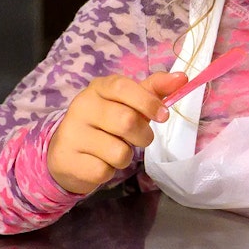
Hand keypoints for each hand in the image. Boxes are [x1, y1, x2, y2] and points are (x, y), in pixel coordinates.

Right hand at [47, 72, 185, 193]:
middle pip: (126, 121)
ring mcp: (72, 134)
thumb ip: (153, 90)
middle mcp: (81, 107)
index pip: (123, 87)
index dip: (147, 101)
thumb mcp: (127, 103)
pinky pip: (105, 170)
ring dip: (126, 156)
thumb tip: (183, 77)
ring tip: (115, 150)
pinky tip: (99, 162)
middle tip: (141, 137)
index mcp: (98, 88)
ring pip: (118, 151)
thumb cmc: (105, 123)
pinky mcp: (68, 161)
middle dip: (143, 135)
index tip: (164, 115)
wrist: (66, 153)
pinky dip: (110, 170)